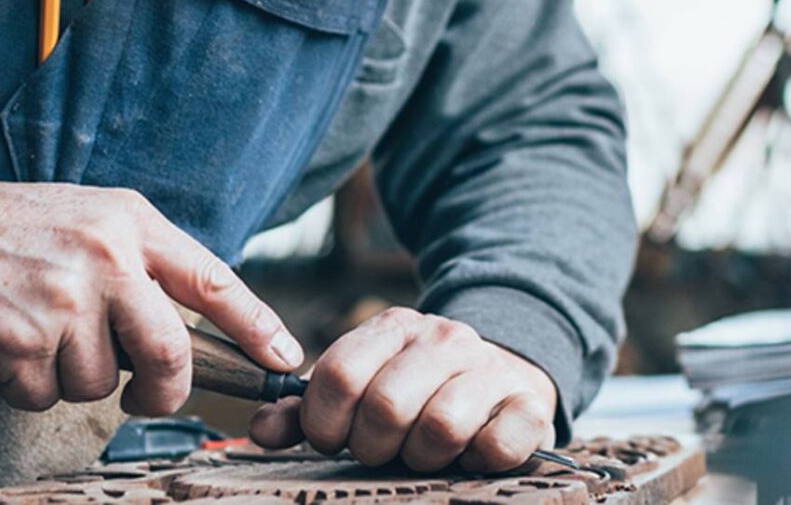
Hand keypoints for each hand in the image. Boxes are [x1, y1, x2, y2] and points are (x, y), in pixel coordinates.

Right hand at [0, 132, 303, 415]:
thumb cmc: (5, 229)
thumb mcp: (90, 218)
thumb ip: (143, 261)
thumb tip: (197, 324)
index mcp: (132, 224)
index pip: (215, 281)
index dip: (259, 327)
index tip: (285, 360)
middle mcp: (105, 258)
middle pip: (172, 353)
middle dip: (163, 388)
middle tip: (144, 391)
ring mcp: (62, 301)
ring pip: (102, 384)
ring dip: (73, 378)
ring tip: (40, 335)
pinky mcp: (18, 341)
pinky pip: (47, 397)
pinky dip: (27, 387)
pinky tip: (7, 347)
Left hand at [247, 307, 558, 472]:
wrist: (507, 374)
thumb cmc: (421, 391)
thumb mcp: (365, 386)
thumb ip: (309, 410)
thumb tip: (261, 431)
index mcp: (394, 328)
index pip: (340, 374)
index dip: (326, 422)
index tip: (334, 439)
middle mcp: (443, 338)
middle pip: (386, 406)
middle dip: (373, 446)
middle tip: (381, 450)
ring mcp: (490, 369)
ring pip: (440, 428)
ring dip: (423, 457)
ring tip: (424, 453)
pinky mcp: (529, 406)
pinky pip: (497, 445)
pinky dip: (477, 461)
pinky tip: (470, 454)